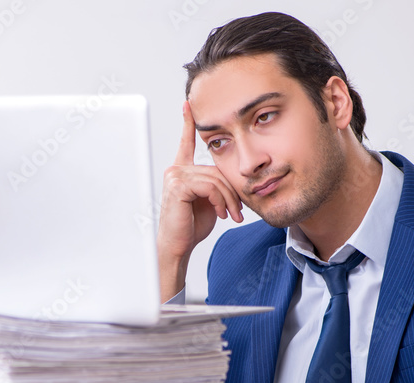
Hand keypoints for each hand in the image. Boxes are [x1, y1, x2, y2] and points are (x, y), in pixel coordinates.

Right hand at [157, 101, 242, 301]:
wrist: (178, 246)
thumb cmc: (191, 226)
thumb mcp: (210, 202)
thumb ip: (217, 186)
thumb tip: (232, 180)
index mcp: (183, 172)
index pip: (186, 143)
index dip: (188, 123)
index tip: (189, 106)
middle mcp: (177, 170)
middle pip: (215, 169)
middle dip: (231, 192)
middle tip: (238, 212)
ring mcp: (175, 176)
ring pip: (215, 179)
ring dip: (228, 199)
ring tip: (231, 216)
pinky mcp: (178, 185)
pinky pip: (209, 186)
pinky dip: (220, 201)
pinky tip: (220, 213)